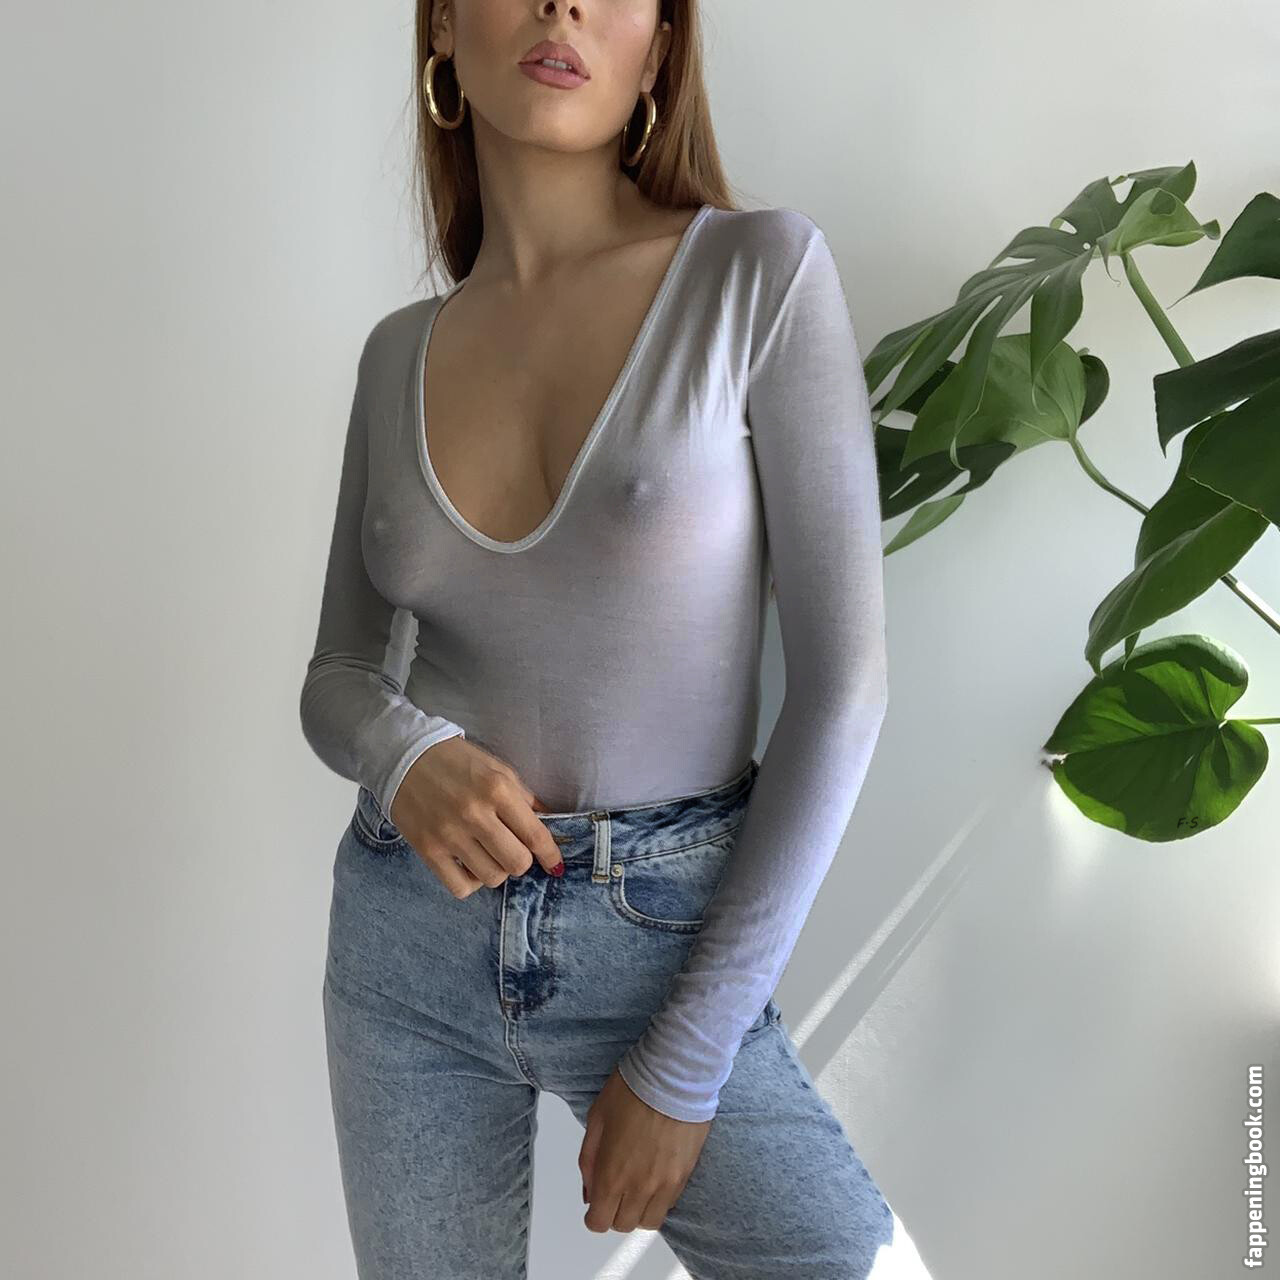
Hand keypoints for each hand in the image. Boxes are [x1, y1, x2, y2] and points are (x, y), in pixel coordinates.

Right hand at [388, 736, 564, 895]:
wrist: (405, 756)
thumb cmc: (456, 761)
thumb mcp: (497, 769)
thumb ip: (523, 798)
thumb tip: (548, 823)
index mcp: (497, 789)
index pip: (535, 835)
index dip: (550, 854)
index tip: (554, 863)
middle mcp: (474, 813)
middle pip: (517, 863)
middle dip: (521, 859)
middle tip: (513, 849)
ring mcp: (449, 834)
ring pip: (492, 877)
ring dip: (496, 870)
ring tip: (488, 854)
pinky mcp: (427, 850)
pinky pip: (460, 887)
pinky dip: (470, 882)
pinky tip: (469, 865)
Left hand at [579, 1066, 711, 1232]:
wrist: (675, 1075)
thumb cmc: (634, 1089)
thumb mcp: (597, 1117)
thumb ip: (589, 1158)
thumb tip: (589, 1188)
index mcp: (612, 1173)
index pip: (599, 1222)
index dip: (594, 1214)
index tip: (596, 1202)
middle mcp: (639, 1186)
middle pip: (623, 1224)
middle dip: (614, 1212)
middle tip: (614, 1188)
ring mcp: (665, 1184)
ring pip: (649, 1221)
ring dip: (639, 1210)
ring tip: (636, 1186)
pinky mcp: (685, 1175)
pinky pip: (669, 1204)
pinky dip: (658, 1199)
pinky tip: (654, 1177)